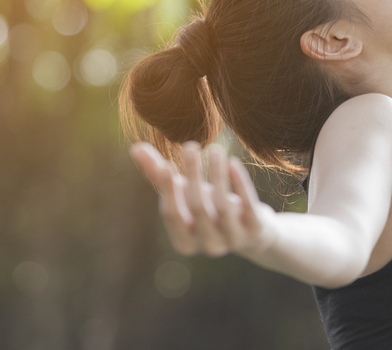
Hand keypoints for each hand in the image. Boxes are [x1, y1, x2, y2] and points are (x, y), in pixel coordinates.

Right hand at [129, 141, 275, 257]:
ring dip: (218, 175)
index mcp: (184, 242)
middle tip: (191, 145)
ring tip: (216, 149)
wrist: (249, 228)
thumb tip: (135, 147)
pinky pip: (248, 206)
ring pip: (222, 206)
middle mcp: (208, 246)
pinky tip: (233, 162)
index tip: (167, 162)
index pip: (172, 214)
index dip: (168, 189)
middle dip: (194, 174)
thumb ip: (159, 175)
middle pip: (198, 207)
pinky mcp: (256, 231)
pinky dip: (240, 183)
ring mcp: (233, 241)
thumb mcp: (183, 194)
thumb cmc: (208, 208)